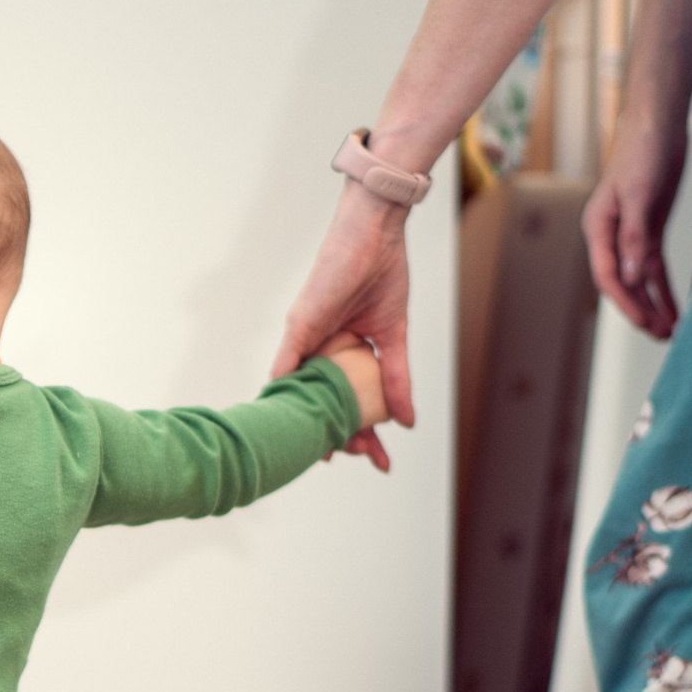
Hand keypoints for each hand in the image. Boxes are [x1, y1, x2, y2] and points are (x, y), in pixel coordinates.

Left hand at [275, 185, 415, 473]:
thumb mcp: (393, 336)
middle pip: (326, 404)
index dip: (363, 432)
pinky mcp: (299, 326)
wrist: (375, 232)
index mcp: (343, 352)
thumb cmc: (382, 272)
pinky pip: (285, 367)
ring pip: (304, 394)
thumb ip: (396, 379)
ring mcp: (307, 339)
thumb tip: (406, 421)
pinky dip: (285, 394)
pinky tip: (287, 422)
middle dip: (344, 436)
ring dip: (315, 424)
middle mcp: (320, 350)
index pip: (350, 401)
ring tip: (330, 454)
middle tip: (362, 459)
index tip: (377, 459)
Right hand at [583, 109, 689, 339]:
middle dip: (641, 311)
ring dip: (654, 306)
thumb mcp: (640, 194)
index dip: (626, 301)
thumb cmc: (644, 151)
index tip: (646, 322)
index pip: (608, 275)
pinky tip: (676, 310)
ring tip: (671, 333)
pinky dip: (664, 289)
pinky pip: (654, 268)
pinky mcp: (650, 230)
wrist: (658, 124)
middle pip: (623, 283)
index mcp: (598, 228)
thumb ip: (635, 236)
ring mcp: (631, 235)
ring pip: (639, 280)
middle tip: (662, 336)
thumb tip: (631, 277)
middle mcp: (611, 236)